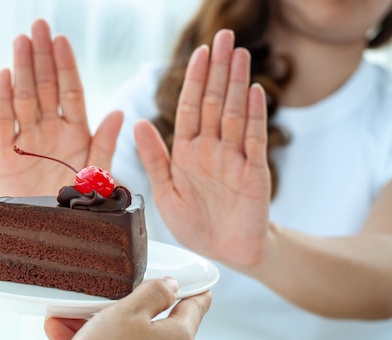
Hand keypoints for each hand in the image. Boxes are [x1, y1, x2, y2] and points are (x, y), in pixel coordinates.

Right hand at [0, 19, 122, 195]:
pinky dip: (3, 99)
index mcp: (76, 133)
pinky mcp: (7, 154)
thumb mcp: (96, 177)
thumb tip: (119, 112)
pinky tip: (5, 74)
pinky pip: (4, 122)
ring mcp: (28, 139)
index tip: (62, 40)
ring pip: (25, 97)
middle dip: (42, 56)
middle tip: (38, 26)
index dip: (67, 66)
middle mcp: (52, 130)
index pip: (72, 92)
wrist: (51, 233)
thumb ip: (104, 145)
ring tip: (21, 41)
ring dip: (23, 69)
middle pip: (47, 87)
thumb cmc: (78, 207)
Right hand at [42, 279, 211, 339]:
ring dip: (101, 331)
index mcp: (178, 339)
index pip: (194, 309)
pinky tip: (64, 336)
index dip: (194, 293)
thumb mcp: (127, 311)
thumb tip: (170, 287)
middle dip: (126, 311)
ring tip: (69, 318)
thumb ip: (153, 293)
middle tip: (103, 299)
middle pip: (154, 327)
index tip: (197, 287)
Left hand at [134, 29, 270, 267]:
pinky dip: (252, 116)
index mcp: (188, 152)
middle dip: (218, 70)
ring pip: (234, 113)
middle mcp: (212, 149)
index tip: (198, 52)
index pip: (190, 107)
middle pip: (214, 102)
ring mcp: (235, 158)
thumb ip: (155, 157)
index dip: (193, 80)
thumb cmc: (195, 223)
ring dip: (236, 83)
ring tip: (239, 53)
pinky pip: (253, 141)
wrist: (226, 252)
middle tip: (224, 35)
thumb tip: (137, 121)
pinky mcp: (254, 173)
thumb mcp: (165, 190)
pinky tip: (253, 92)